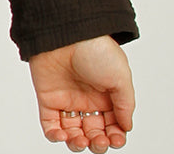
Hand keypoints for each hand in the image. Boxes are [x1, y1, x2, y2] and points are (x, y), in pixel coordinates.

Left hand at [29, 35, 134, 151]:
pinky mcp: (47, 97)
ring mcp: (66, 99)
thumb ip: (125, 104)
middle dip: (98, 144)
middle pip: (93, 133)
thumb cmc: (95, 48)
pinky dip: (54, 136)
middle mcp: (87, 99)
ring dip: (77, 144)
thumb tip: (126, 127)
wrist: (66, 32)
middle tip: (99, 141)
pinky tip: (63, 135)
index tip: (116, 138)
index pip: (112, 125)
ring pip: (72, 132)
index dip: (115, 137)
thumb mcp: (121, 76)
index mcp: (106, 95)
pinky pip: (49, 124)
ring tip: (81, 140)